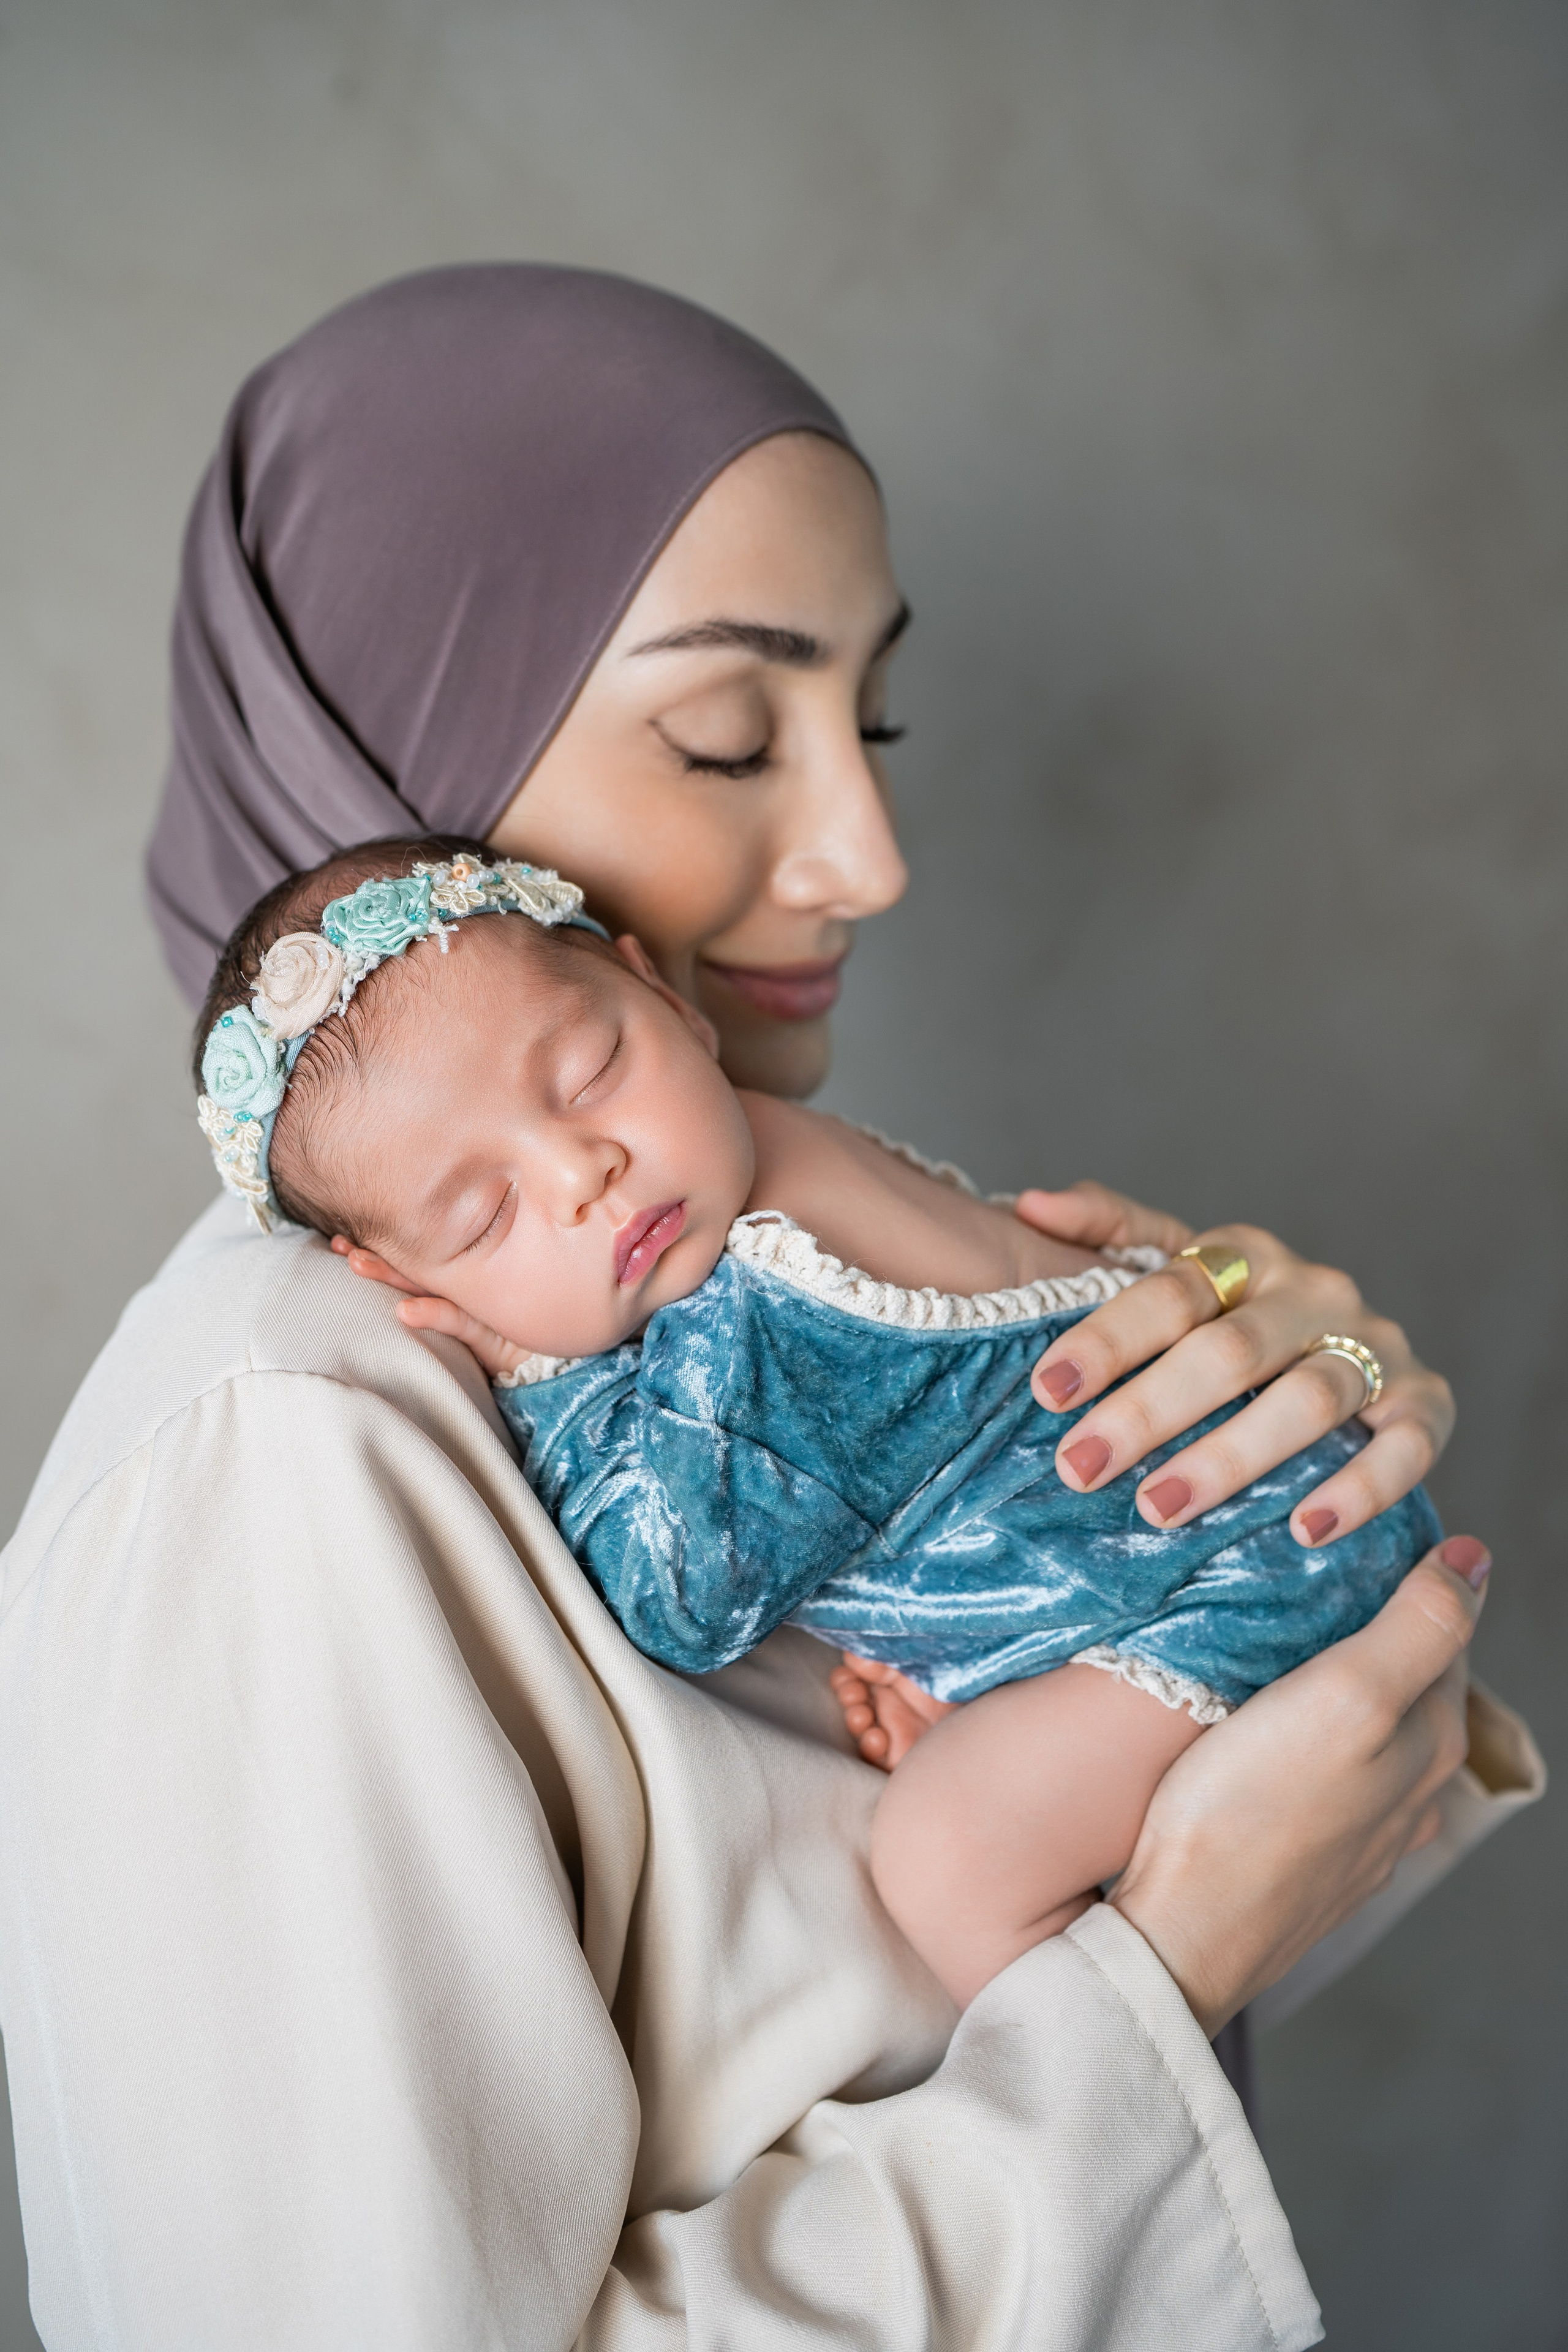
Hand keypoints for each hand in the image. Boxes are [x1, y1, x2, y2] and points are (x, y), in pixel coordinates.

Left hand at [330, 1236, 529, 1381]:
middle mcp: (462, 1290)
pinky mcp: (490, 1328)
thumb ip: (439, 1314)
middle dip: (375, 1257)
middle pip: (412, 1269)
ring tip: (356, 1264)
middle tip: (340, 1246)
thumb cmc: (507, 1341)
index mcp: (453, 1287)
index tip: (337, 1242)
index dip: (376, 1252)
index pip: (410, 1265)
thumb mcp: (468, 1329)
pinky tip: (405, 1312)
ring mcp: (475, 1305)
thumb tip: (395, 1309)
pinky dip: (432, 1314)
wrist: (551, 1359)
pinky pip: (458, 1321)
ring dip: (391, 1274)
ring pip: (428, 1284)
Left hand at [1015, 1182, 1454, 1546]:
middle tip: (1080, 1466)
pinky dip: (1360, 1488)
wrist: (1350, 1351)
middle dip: (1149, 1411)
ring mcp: (1374, 1346)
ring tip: (1159, 1507)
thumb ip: (1109, 1232)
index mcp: (1245, 1255)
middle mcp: (1313, 1293)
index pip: (1170, 1291)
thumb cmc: (1234, 1319)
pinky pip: (1405, 1447)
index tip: (1047, 1390)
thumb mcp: (1174, 1268)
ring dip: (1231, 1456)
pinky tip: (1305, 1528)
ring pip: (1307, 1398)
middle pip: (1229, 1350)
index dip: (1107, 1339)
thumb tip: (1031, 1206)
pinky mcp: (1426, 1404)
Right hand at [1109, 1535, 1487, 2035]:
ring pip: (1362, 1734)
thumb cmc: (1251, 1809)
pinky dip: (1301, 1740)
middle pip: (1405, 1683)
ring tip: (1269, 1645)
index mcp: (1431, 1744)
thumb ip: (1417, 1627)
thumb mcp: (1347, 1693)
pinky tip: (1256, 1730)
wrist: (1181, 1933)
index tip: (1343, 1540)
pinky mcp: (1305, 1862)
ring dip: (1331, 1689)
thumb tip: (1475, 1559)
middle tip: (1297, 1579)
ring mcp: (1360, 1836)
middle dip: (1365, 1630)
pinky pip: (1320, 1778)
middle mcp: (1410, 1794)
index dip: (1401, 1577)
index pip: (1443, 1633)